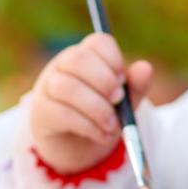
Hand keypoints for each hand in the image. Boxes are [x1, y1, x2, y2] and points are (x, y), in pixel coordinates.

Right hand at [28, 33, 152, 174]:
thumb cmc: (102, 115)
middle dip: (103, 80)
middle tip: (119, 100)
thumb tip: (146, 67)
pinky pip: (62, 113)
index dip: (113, 59)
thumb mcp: (123, 102)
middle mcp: (64, 65)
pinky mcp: (41, 111)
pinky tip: (102, 135)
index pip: (98, 42)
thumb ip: (135, 85)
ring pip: (68, 87)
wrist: (77, 146)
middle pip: (78, 59)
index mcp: (87, 55)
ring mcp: (48, 86)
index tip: (123, 80)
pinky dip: (88, 127)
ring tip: (113, 126)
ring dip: (97, 109)